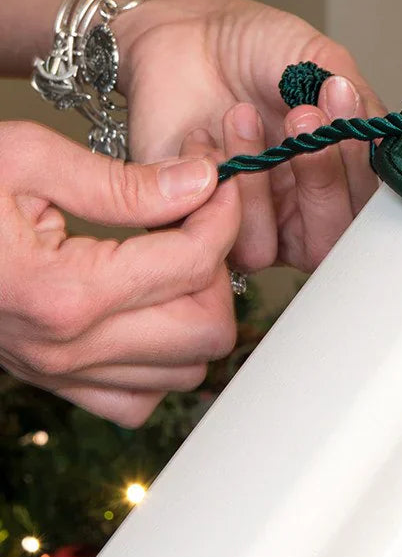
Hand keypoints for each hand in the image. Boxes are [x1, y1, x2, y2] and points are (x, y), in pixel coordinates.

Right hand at [0, 121, 239, 426]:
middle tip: (192, 226)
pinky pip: (139, 399)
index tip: (216, 182)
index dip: (222, 215)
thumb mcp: (26, 158)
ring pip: (185, 372)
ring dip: (194, 314)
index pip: (194, 264)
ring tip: (168, 263)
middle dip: (216, 271)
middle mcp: (67, 348)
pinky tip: (143, 310)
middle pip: (207, 332)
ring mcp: (59, 374)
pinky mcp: (52, 383)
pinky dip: (159, 361)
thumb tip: (202, 182)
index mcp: (64, 292)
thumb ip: (123, 182)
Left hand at [118, 0, 387, 272]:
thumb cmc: (258, 49)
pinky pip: (208, 231)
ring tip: (242, 113)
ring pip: (265, 247)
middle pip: (325, 242)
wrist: (188, 31)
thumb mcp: (325, 64)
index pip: (366, 208)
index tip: (343, 101)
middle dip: (320, 181)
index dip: (360, 169)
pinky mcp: (195, 221)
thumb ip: (361, 107)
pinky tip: (204, 133)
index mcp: (340, 179)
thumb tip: (384, 146)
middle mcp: (298, 211)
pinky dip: (212, 178)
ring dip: (256, 182)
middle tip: (303, 118)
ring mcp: (247, 221)